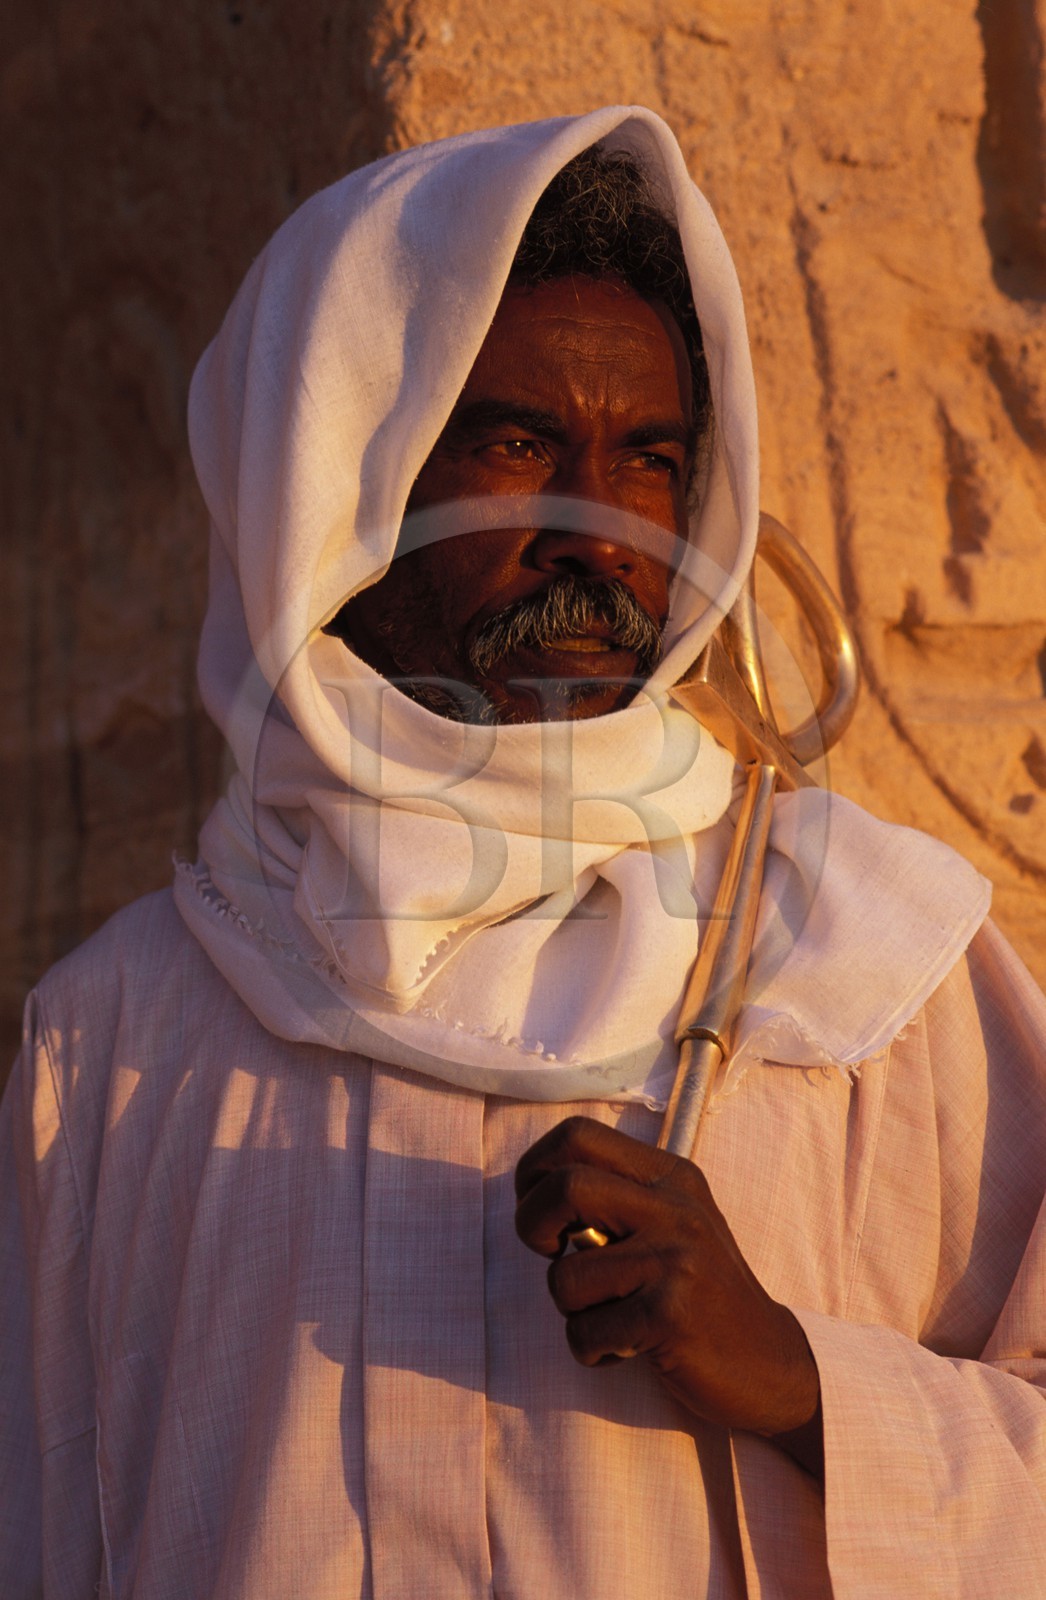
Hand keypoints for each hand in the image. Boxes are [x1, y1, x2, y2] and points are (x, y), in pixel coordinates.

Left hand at [514, 1116, 822, 1471]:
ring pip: (565, 1276)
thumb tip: (534, 1188)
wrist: (770, 1363)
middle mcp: (675, 1207)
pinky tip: (627, 1348)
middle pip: (565, 1186)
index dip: (535, 1168)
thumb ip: (616, 1197)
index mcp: (669, 1175)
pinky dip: (591, 1349)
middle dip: (532, 1225)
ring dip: (571, 1310)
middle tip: (550, 1254)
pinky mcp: (672, 1314)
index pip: (577, 1135)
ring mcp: (677, 1258)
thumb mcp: (669, 1224)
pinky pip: (586, 1332)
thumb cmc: (698, 1293)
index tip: (539, 1208)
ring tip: (612, 1318)